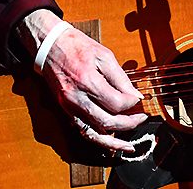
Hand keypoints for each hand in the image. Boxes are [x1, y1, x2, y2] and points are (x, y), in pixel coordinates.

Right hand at [21, 9, 147, 151]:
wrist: (50, 47)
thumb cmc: (77, 47)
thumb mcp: (104, 56)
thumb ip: (121, 78)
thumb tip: (135, 96)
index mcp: (87, 81)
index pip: (116, 103)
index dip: (132, 103)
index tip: (138, 99)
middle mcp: (76, 98)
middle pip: (107, 122)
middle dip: (128, 124)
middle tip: (141, 119)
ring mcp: (69, 107)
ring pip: (93, 133)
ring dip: (112, 141)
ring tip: (128, 145)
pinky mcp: (65, 111)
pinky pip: (82, 130)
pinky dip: (97, 140)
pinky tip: (109, 143)